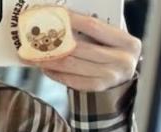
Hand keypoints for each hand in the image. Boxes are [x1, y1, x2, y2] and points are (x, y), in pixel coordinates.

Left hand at [22, 12, 141, 91]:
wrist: (123, 84)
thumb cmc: (115, 55)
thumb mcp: (114, 40)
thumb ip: (98, 30)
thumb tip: (66, 18)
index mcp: (127, 42)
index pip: (93, 25)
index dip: (71, 19)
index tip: (53, 13)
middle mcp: (121, 60)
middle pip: (79, 47)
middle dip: (55, 41)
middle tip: (36, 37)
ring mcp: (109, 77)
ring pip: (71, 65)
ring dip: (49, 59)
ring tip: (33, 54)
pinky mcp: (96, 90)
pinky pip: (70, 80)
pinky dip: (55, 73)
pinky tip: (44, 67)